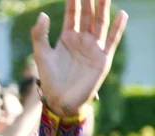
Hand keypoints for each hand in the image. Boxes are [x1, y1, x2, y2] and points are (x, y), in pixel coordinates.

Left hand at [32, 0, 127, 115]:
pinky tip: (121, 14)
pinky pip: (111, 41)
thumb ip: (40, 35)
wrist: (59, 100)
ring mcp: (93, 48)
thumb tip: (43, 14)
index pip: (72, 14)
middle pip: (87, 16)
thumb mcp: (41, 55)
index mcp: (67, 38)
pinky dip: (117, 28)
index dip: (73, 1)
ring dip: (103, 9)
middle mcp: (82, 40)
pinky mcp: (102, 59)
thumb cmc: (49, 79)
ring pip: (100, 24)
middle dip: (89, 1)